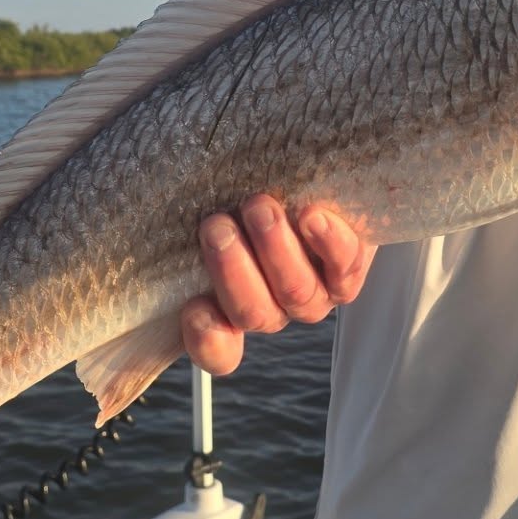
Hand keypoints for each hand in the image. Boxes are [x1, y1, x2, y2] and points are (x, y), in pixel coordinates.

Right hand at [181, 196, 375, 374]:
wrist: (311, 172)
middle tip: (217, 228)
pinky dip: (328, 243)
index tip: (195, 308)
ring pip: (296, 293)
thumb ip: (194, 215)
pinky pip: (345, 268)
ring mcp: (313, 293)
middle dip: (231, 271)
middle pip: (251, 312)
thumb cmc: (245, 185)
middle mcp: (272, 306)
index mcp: (228, 304)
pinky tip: (312, 216)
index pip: (215, 346)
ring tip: (259, 209)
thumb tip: (169, 211)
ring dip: (274, 251)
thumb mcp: (211, 200)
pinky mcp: (349, 270)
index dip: (205, 338)